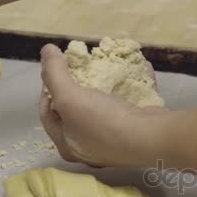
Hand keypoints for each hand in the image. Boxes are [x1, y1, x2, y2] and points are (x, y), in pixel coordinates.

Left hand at [39, 44, 166, 166]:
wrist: (150, 138)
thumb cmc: (103, 123)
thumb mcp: (69, 98)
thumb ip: (54, 73)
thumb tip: (46, 50)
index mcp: (68, 145)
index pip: (48, 113)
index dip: (47, 88)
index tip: (56, 69)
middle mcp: (91, 146)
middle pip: (78, 109)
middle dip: (80, 84)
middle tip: (81, 66)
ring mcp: (118, 138)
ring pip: (108, 105)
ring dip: (109, 82)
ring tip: (107, 64)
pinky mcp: (140, 129)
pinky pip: (135, 101)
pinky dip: (135, 84)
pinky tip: (138, 67)